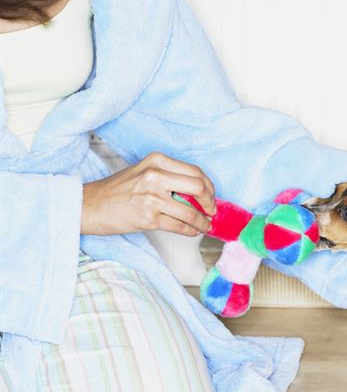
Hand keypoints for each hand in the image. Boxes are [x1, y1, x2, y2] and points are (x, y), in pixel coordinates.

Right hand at [81, 152, 215, 235]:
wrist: (89, 205)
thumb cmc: (118, 190)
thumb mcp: (144, 172)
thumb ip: (169, 176)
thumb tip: (199, 192)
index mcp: (157, 161)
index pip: (195, 171)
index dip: (209, 186)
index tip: (211, 196)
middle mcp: (155, 176)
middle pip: (198, 187)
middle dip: (210, 202)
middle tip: (211, 210)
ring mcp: (152, 198)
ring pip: (191, 212)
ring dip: (203, 222)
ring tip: (205, 225)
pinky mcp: (148, 218)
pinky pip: (179, 226)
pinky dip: (191, 230)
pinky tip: (192, 231)